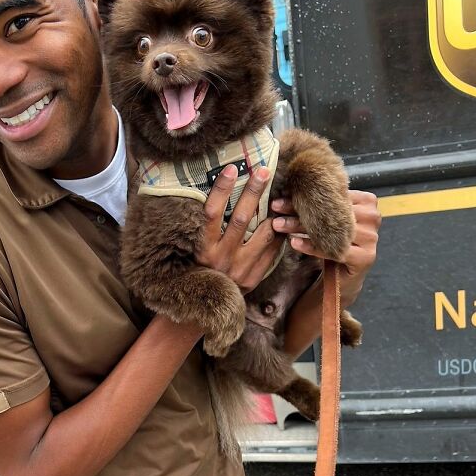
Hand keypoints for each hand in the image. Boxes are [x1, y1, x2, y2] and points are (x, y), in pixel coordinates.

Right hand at [195, 164, 286, 294]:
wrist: (205, 307)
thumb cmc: (198, 270)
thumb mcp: (194, 249)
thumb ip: (203, 228)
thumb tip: (209, 193)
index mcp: (202, 248)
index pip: (212, 212)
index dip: (221, 189)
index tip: (231, 168)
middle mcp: (220, 258)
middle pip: (241, 219)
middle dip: (253, 193)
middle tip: (263, 171)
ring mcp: (239, 269)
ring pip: (262, 236)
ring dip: (272, 214)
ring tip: (280, 195)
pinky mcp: (253, 278)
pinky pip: (271, 253)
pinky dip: (278, 236)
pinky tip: (282, 221)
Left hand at [271, 190, 380, 305]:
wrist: (343, 274)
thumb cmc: (334, 240)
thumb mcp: (328, 217)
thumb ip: (320, 201)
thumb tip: (287, 184)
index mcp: (367, 201)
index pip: (332, 194)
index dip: (304, 194)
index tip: (281, 195)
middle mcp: (372, 217)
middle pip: (330, 210)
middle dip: (299, 209)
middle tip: (275, 207)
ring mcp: (371, 238)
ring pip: (330, 230)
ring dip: (300, 227)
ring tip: (278, 225)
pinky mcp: (365, 257)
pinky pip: (334, 250)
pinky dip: (312, 247)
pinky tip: (294, 242)